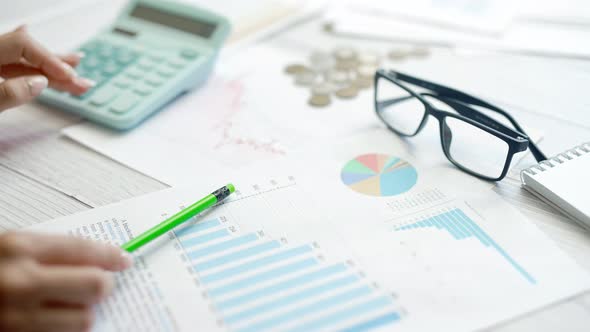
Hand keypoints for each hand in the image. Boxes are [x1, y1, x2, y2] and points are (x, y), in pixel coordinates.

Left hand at [0, 26, 95, 111]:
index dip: (49, 59)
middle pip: (27, 53)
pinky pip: (15, 69)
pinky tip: (48, 71)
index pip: (23, 44)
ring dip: (51, 72)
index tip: (69, 76)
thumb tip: (39, 83)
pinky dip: (36, 73)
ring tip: (75, 76)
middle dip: (57, 67)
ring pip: (23, 62)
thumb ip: (10, 92)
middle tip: (80, 78)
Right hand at [0, 232, 132, 331]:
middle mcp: (19, 283)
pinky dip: (64, 330)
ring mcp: (15, 318)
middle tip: (100, 284)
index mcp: (17, 248)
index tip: (124, 260)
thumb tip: (95, 259)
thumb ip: (47, 251)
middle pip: (95, 286)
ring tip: (70, 305)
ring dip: (84, 312)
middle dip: (103, 285)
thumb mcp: (7, 246)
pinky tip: (55, 319)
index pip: (85, 250)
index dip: (111, 255)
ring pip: (84, 320)